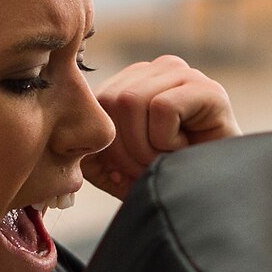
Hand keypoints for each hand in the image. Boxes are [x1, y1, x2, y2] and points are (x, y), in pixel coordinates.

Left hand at [85, 55, 242, 199]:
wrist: (214, 201)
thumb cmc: (167, 181)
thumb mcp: (115, 165)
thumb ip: (85, 145)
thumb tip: (57, 133)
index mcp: (137, 80)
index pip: (98, 99)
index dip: (109, 142)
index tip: (132, 168)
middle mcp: (161, 69)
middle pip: (112, 100)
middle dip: (126, 148)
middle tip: (151, 167)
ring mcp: (186, 75)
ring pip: (132, 102)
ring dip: (146, 147)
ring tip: (169, 159)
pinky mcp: (208, 90)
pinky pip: (161, 108)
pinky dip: (167, 140)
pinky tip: (187, 149)